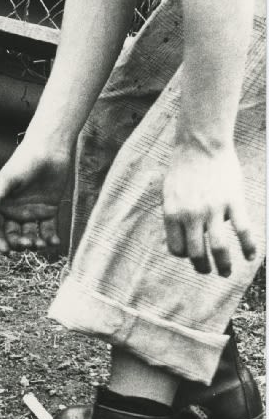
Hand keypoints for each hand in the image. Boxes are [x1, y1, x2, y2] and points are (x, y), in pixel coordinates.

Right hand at [0, 143, 69, 253]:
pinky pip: (48, 229)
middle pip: (12, 234)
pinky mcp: (49, 210)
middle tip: (27, 244)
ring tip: (41, 244)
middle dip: (18, 243)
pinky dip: (51, 238)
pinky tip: (54, 242)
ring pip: (30, 234)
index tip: (6, 251)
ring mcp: (32, 211)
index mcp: (1, 203)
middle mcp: (14, 210)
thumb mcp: (8, 179)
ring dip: (34, 243)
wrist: (49, 149)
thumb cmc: (24, 160)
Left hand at [162, 143, 258, 276]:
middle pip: (197, 253)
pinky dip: (248, 248)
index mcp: (172, 212)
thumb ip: (172, 215)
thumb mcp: (168, 193)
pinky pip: (243, 232)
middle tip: (209, 271)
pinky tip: (250, 257)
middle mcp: (191, 215)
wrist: (201, 145)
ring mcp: (213, 210)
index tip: (191, 255)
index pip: (176, 248)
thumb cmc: (183, 169)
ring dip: (224, 265)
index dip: (184, 255)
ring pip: (219, 248)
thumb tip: (174, 240)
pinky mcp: (233, 203)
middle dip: (203, 268)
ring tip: (226, 273)